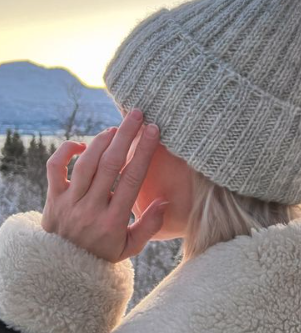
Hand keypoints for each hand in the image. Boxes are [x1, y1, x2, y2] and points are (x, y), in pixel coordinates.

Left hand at [41, 108, 168, 262]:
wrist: (62, 268)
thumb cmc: (101, 254)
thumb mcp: (130, 248)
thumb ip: (149, 226)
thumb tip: (164, 201)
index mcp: (112, 221)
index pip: (131, 179)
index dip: (144, 151)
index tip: (153, 131)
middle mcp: (90, 208)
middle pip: (110, 164)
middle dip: (126, 135)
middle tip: (137, 115)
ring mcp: (69, 202)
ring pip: (86, 163)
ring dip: (102, 140)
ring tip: (116, 128)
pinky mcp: (52, 197)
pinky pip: (54, 168)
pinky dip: (65, 151)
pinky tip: (80, 144)